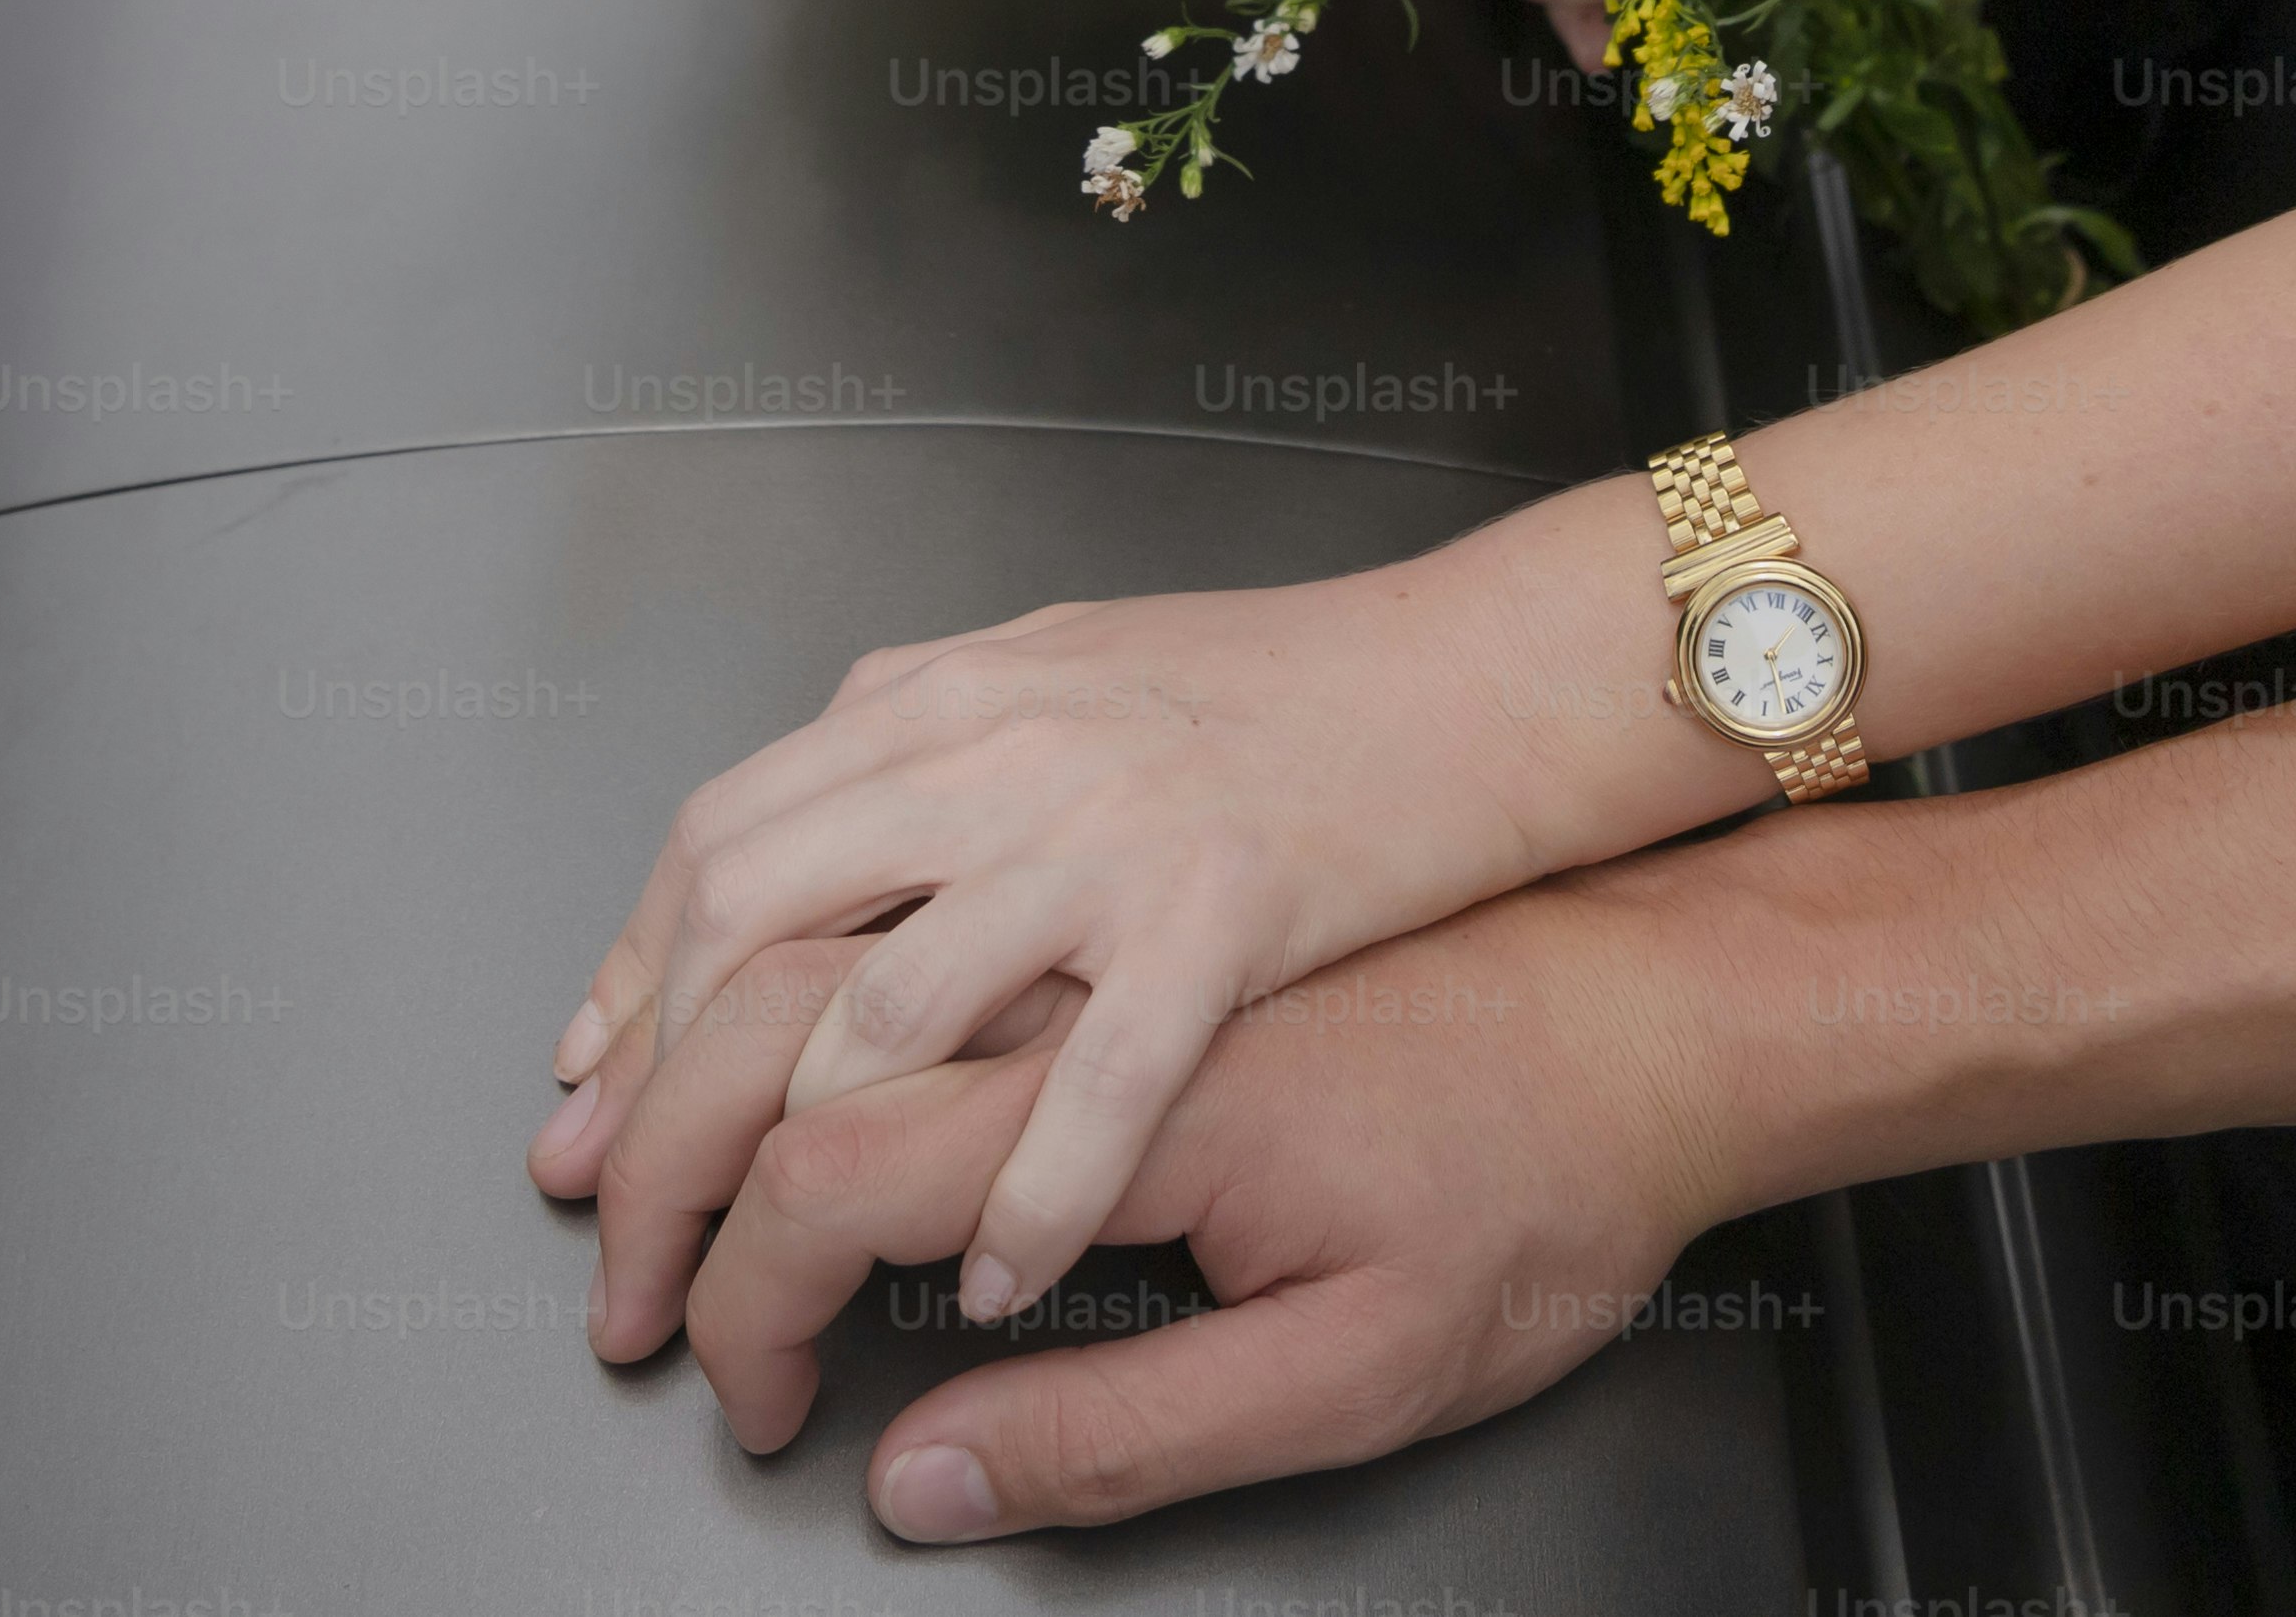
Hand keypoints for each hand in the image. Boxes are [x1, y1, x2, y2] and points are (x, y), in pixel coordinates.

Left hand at [530, 529, 1693, 1329]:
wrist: (1481, 674)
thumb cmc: (1294, 686)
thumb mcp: (1064, 665)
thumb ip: (921, 744)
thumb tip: (793, 834)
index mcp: (951, 693)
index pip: (722, 839)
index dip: (631, 982)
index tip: (584, 1101)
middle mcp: (999, 749)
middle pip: (752, 931)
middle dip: (664, 1103)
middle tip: (626, 1234)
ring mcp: (1102, 832)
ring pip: (884, 1012)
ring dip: (811, 1173)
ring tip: (782, 1285)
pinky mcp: (1217, 915)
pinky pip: (1090, 1085)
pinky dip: (1023, 1199)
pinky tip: (990, 1281)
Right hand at [626, 890, 1736, 1541]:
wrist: (1680, 997)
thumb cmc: (1543, 1177)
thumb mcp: (1364, 1374)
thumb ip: (1128, 1434)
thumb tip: (924, 1483)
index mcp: (1141, 1077)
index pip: (843, 1179)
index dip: (749, 1298)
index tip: (744, 1393)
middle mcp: (1092, 929)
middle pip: (780, 1013)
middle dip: (665, 1154)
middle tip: (625, 1277)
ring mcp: (1096, 838)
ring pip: (811, 886)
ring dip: (677, 1008)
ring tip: (614, 1120)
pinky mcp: (1128, 812)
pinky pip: (900, 817)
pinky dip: (787, 898)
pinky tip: (749, 966)